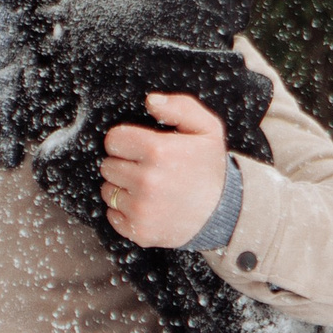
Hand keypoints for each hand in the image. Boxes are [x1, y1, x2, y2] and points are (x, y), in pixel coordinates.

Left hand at [101, 94, 228, 248]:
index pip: (113, 140)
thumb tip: (150, 101)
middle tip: (148, 169)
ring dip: (122, 188)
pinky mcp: (139, 231)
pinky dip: (124, 211)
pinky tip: (147, 206)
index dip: (126, 141)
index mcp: (158, 151)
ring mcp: (142, 209)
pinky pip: (112, 215)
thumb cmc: (211, 168)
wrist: (224, 213)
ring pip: (108, 190)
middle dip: (124, 164)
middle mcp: (146, 181)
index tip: (141, 148)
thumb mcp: (207, 128)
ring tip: (149, 188)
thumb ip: (179, 107)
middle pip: (107, 165)